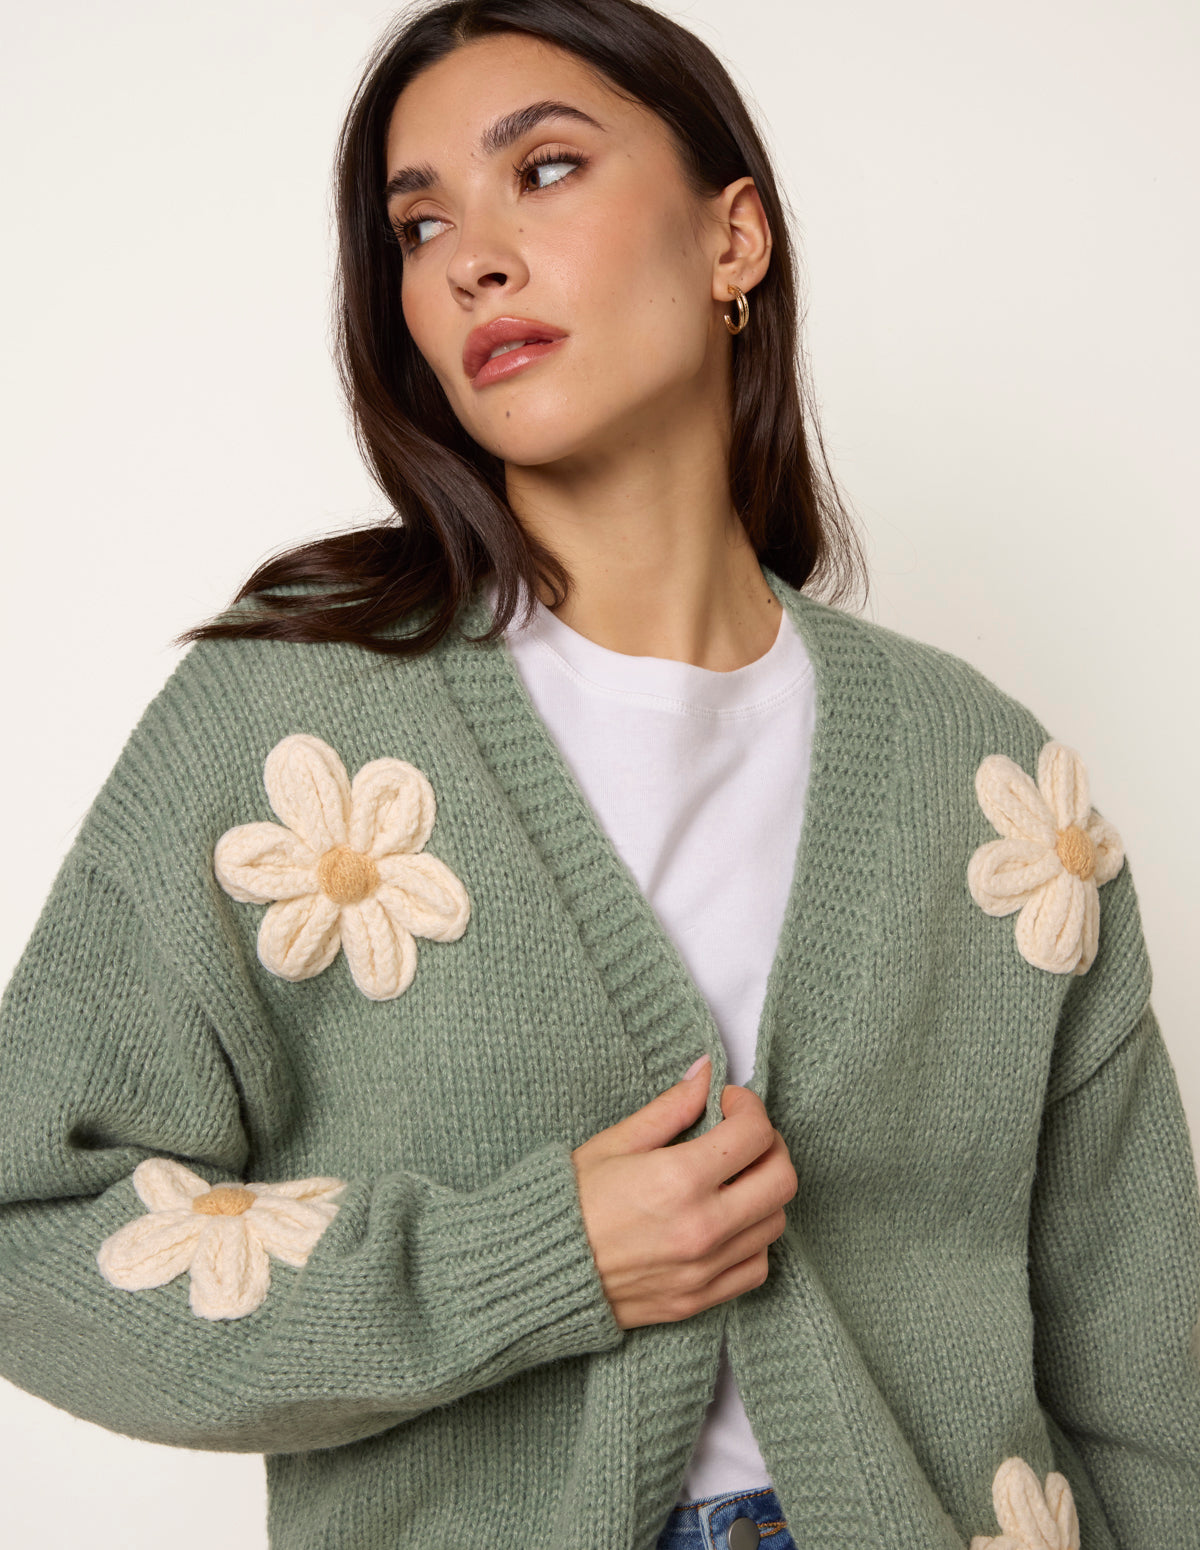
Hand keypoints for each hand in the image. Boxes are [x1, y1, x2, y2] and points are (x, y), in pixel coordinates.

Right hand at [570, 1059, 797, 1330]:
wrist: (535, 1272)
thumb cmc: (568, 1203)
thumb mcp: (614, 1143)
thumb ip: (670, 1108)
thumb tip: (706, 1073)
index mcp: (679, 1178)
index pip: (755, 1133)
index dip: (749, 1107)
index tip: (729, 1103)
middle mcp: (702, 1226)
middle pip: (782, 1179)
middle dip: (769, 1146)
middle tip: (741, 1136)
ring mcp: (704, 1268)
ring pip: (775, 1222)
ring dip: (762, 1192)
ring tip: (730, 1178)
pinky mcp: (700, 1300)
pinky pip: (757, 1266)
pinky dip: (753, 1239)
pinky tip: (726, 1221)